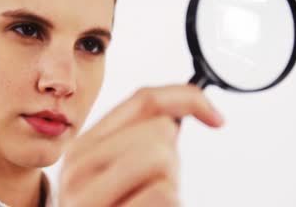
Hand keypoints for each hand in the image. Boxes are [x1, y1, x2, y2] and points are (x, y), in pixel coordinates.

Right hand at [59, 85, 223, 206]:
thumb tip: (195, 105)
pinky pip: (165, 193)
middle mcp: (79, 166)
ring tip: (149, 202)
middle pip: (159, 130)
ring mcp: (88, 196)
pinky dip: (171, 206)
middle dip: (171, 159)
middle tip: (153, 186)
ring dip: (170, 183)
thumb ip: (145, 135)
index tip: (216, 118)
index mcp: (85, 146)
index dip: (188, 99)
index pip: (144, 99)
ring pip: (161, 156)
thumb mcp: (123, 168)